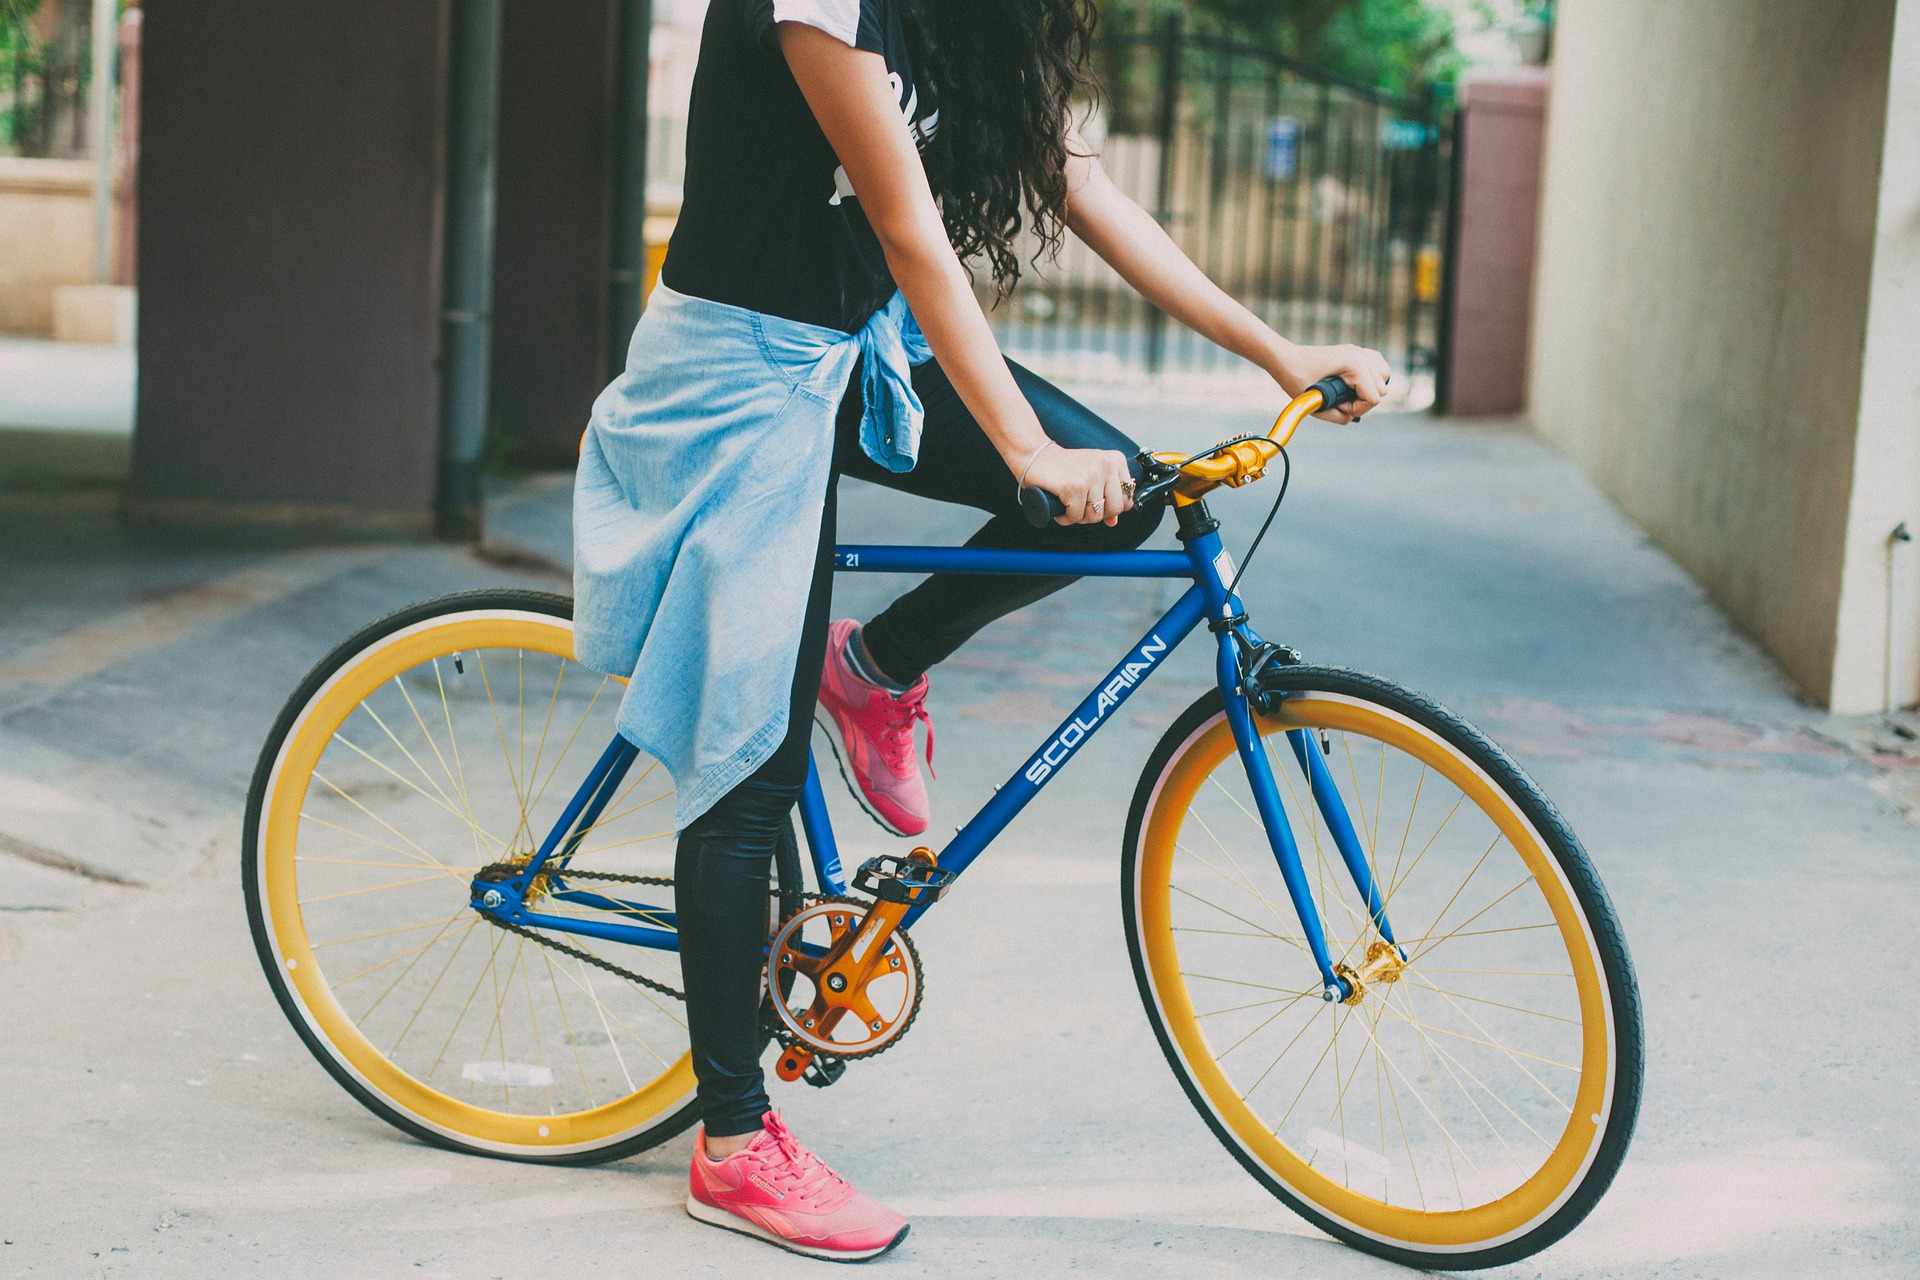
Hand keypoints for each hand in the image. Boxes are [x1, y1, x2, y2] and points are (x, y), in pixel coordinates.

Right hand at [1015, 442, 1135, 526]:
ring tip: (1070, 506)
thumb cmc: (1062, 465)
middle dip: (1096, 514)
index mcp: (1115, 461)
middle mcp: (1106, 466)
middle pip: (1114, 509)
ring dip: (1079, 517)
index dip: (1111, 507)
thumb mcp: (1091, 475)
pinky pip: (1076, 516)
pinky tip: (1061, 508)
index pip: (1127, 498)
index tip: (1097, 503)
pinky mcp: (1074, 487)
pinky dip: (1066, 518)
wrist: (1034, 455)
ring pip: (1094, 515)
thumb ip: (1106, 495)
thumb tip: (1114, 521)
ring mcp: (1090, 476)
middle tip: (1082, 508)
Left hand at [1270, 342, 1393, 423]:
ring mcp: (1358, 351)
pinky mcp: (1355, 351)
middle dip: (1363, 401)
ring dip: (1371, 389)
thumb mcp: (1315, 404)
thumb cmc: (1295, 378)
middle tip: (1340, 401)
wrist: (1284, 358)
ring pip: (1384, 375)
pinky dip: (1373, 376)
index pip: (1373, 397)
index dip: (1357, 409)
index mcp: (1354, 365)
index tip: (1338, 407)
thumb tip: (1351, 417)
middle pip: (1381, 388)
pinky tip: (1358, 384)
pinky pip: (1378, 364)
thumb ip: (1337, 417)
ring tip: (1350, 393)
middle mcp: (1360, 355)